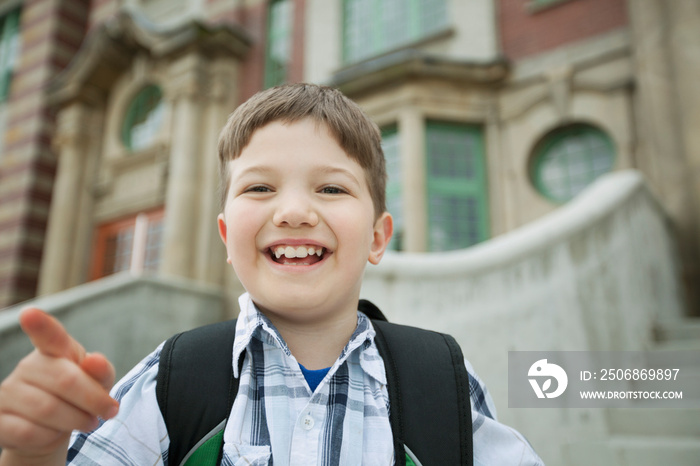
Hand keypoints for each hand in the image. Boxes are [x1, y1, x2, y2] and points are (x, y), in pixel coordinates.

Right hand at [0, 308, 118, 463]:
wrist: (51, 429)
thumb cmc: (77, 397)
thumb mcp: (97, 382)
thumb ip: (101, 371)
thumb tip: (94, 361)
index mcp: (54, 351)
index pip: (48, 335)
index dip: (40, 325)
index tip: (30, 314)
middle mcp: (28, 366)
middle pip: (65, 380)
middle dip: (94, 399)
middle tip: (109, 411)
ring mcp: (9, 392)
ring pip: (48, 409)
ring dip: (76, 420)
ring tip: (87, 422)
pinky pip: (29, 432)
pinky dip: (51, 437)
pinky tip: (55, 433)